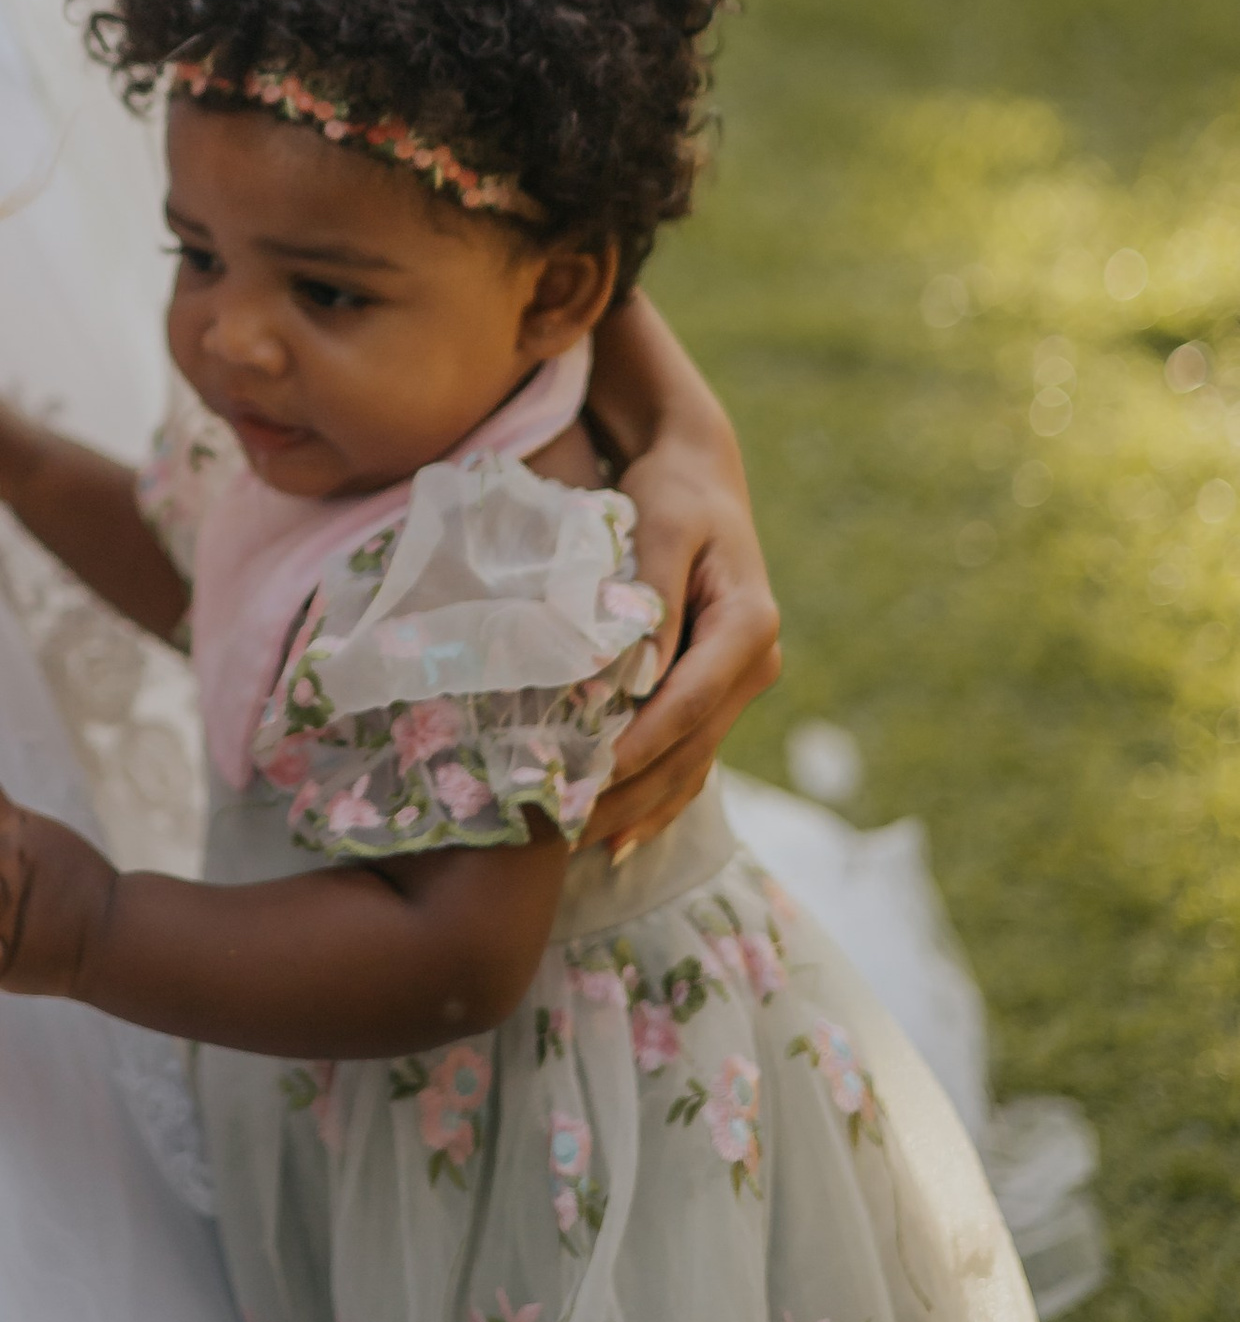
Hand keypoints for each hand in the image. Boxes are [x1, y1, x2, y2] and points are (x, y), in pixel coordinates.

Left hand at [592, 422, 779, 856]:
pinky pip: (691, 757)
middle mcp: (754, 664)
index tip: (593, 775)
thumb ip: (650, 595)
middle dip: (631, 790)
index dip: (643, 742)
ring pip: (691, 763)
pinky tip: (619, 841)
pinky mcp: (717, 694)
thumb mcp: (661, 527)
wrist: (699, 476)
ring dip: (638, 807)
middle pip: (690, 745)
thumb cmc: (673, 494)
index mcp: (748, 625)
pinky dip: (657, 800)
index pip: (691, 700)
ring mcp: (739, 686)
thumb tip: (632, 670)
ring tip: (577, 845)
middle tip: (567, 827)